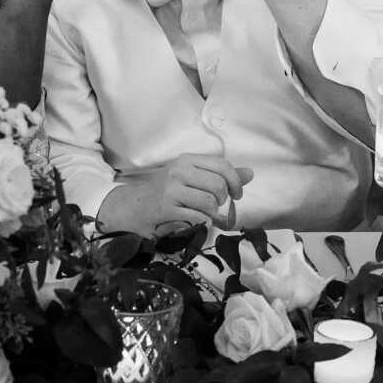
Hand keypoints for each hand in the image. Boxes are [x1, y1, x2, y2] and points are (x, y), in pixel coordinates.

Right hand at [106, 154, 252, 233]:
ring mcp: (171, 189)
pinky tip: (191, 219)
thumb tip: (249, 173)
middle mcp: (179, 171)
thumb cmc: (165, 190)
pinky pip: (198, 217)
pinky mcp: (167, 208)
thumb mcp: (190, 176)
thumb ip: (219, 175)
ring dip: (211, 213)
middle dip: (222, 201)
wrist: (133, 205)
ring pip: (209, 203)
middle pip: (218, 186)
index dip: (235, 181)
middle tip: (215, 206)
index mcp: (187, 160)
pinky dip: (201, 222)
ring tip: (202, 213)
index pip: (222, 165)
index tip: (236, 195)